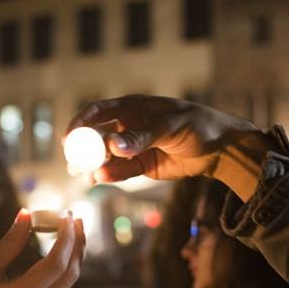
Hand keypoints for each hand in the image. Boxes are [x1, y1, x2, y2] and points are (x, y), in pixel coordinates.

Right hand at [0, 211, 84, 287]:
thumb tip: (26, 215)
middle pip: (69, 275)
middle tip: (75, 219)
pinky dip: (63, 266)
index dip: (65, 239)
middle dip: (77, 245)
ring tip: (72, 230)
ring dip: (73, 255)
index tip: (66, 216)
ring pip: (68, 282)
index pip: (55, 265)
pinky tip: (61, 248)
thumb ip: (9, 243)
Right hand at [67, 95, 273, 198]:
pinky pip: (120, 171)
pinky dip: (109, 176)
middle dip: (82, 149)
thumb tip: (113, 145)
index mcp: (132, 107)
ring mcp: (133, 147)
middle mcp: (128, 126)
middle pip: (96, 136)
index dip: (80, 123)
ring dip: (93, 165)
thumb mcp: (170, 127)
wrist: (220, 149)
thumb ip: (141, 137)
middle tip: (73, 162)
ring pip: (105, 157)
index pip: (97, 111)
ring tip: (84, 176)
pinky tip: (100, 180)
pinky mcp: (141, 166)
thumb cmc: (198, 126)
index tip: (69, 138)